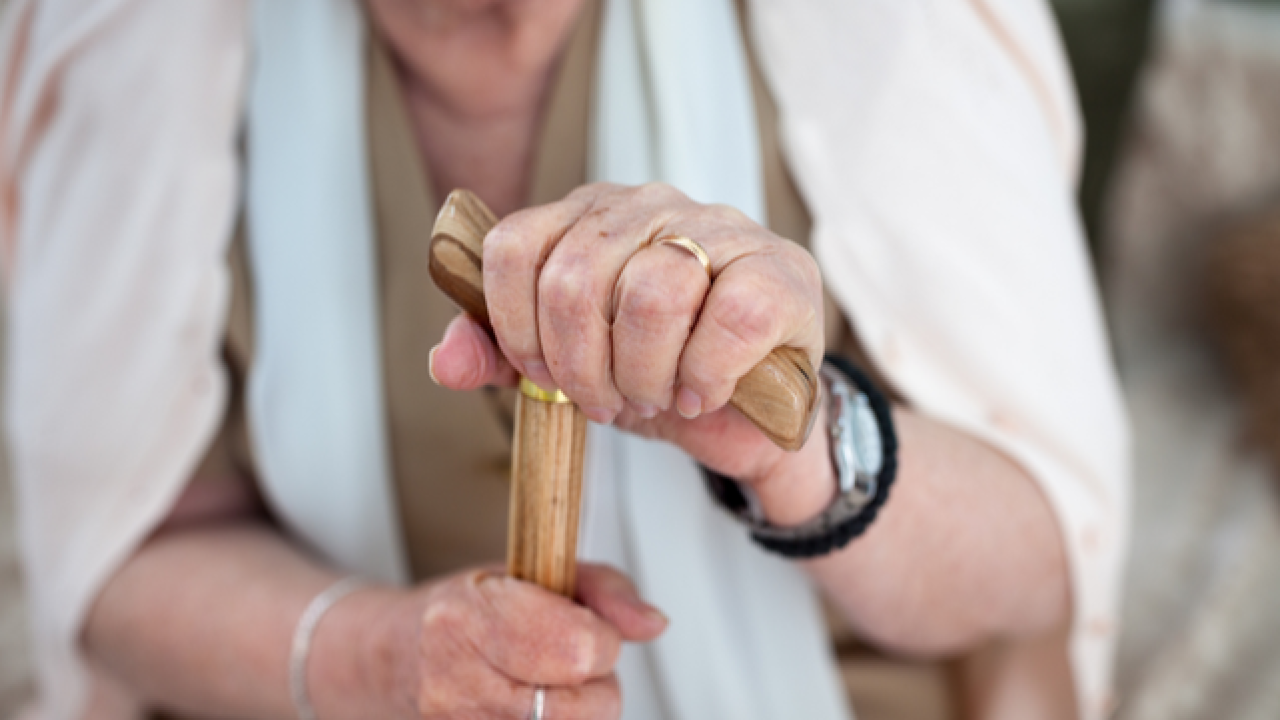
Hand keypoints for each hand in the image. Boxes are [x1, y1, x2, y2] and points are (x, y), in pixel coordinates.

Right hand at [337, 564, 665, 718]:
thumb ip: (604, 590)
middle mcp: (457, 682)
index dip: (601, 639)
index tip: (585, 629)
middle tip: (562, 662)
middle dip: (594, 683)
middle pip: (590, 707)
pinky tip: (533, 711)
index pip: (579, 649)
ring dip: (577, 715)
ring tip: (544, 687)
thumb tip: (651, 623)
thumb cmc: (464, 614)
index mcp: (470, 617)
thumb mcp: (531, 572)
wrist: (393, 659)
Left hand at [430, 182, 825, 488]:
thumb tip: (445, 359)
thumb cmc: (656, 374)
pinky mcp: (779, 272)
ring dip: (644, 375)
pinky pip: (726, 319)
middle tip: (605, 400)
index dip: (514, 326)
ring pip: (651, 296)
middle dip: (581, 368)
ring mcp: (720, 230)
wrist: (747, 413)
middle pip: (574, 279)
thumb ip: (501, 358)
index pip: (515, 247)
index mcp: (588, 216)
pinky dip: (703, 375)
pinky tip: (703, 391)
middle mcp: (650, 206)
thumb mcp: (567, 370)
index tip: (541, 373)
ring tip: (657, 395)